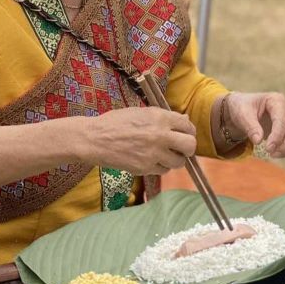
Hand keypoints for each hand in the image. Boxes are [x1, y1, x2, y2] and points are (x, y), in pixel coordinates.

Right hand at [81, 107, 196, 174]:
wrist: (94, 139)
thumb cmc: (116, 122)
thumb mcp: (141, 112)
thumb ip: (164, 117)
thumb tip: (185, 120)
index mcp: (160, 118)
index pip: (188, 126)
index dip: (189, 131)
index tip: (185, 134)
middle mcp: (160, 136)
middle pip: (190, 146)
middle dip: (188, 148)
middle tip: (181, 148)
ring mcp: (153, 154)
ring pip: (179, 162)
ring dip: (175, 159)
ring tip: (165, 155)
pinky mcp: (145, 168)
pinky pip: (163, 171)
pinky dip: (161, 167)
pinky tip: (151, 160)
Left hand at [223, 92, 284, 157]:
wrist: (244, 110)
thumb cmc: (243, 109)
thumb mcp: (242, 114)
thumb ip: (250, 126)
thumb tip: (258, 141)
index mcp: (277, 100)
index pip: (282, 121)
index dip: (277, 137)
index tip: (267, 149)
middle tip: (271, 154)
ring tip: (274, 154)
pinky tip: (282, 154)